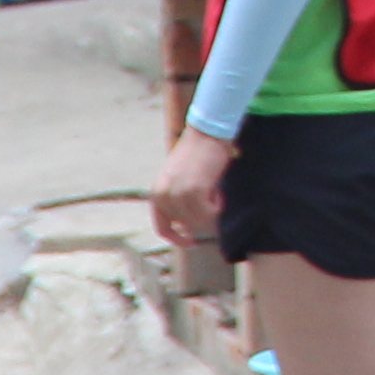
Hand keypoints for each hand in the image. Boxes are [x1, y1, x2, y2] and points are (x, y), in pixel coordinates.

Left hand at [153, 125, 236, 253]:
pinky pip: (210, 214)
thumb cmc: (197, 154)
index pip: (162, 227)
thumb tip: (188, 226)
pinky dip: (218, 206)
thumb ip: (177, 201)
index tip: (191, 242)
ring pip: (199, 220)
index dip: (176, 238)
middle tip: (213, 195)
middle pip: (187, 224)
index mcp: (156, 194)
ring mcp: (177, 196)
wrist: (207, 132)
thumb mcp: (178, 180)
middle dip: (203, 214)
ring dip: (212, 208)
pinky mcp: (194, 193)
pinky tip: (218, 190)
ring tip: (215, 189)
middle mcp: (162, 197)